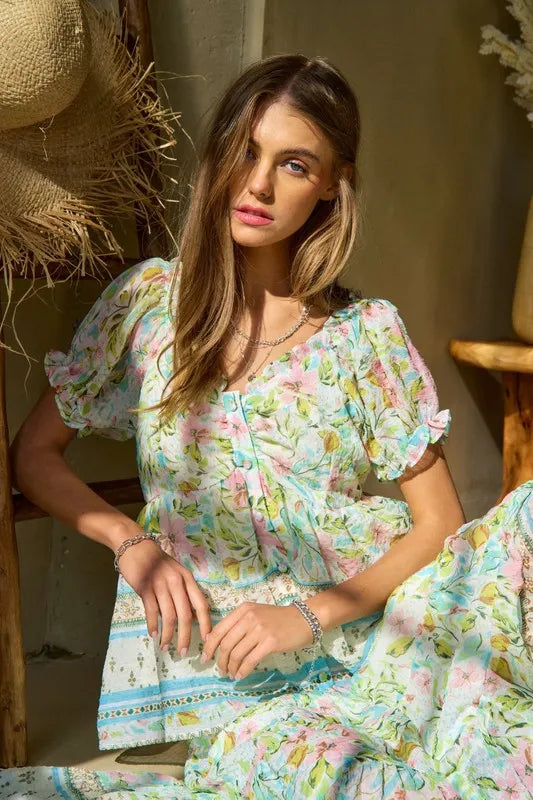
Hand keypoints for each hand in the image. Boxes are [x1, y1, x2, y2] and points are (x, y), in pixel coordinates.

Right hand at [117, 536, 211, 654]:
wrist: (135, 546)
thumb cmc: (157, 562)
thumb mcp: (176, 574)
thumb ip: (184, 592)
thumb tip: (192, 618)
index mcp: (188, 579)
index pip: (202, 605)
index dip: (206, 623)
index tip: (208, 640)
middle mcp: (177, 582)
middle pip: (185, 615)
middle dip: (186, 636)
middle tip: (184, 652)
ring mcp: (161, 584)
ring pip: (168, 616)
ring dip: (168, 635)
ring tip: (166, 647)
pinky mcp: (145, 588)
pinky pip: (151, 611)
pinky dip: (152, 625)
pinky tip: (153, 634)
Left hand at [200, 602, 314, 679]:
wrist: (303, 618)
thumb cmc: (278, 619)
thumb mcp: (255, 614)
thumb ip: (238, 624)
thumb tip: (217, 644)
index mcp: (242, 610)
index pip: (218, 630)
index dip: (209, 646)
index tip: (206, 658)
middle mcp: (249, 618)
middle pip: (225, 644)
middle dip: (219, 661)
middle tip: (220, 670)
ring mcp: (259, 629)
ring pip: (236, 654)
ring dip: (230, 668)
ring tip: (231, 674)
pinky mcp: (270, 642)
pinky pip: (250, 660)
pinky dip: (242, 670)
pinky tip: (240, 675)